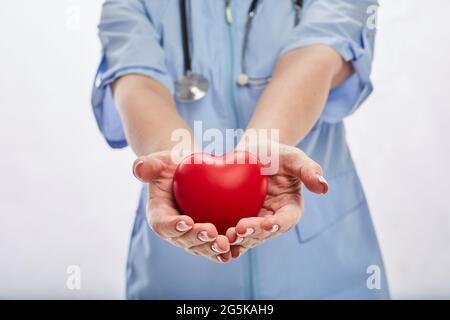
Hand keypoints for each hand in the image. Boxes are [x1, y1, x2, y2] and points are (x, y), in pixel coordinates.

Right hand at [132, 151, 231, 262]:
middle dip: (197, 239)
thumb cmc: (171, 165)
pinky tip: (237, 247)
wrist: (188, 171)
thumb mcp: (158, 161)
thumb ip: (148, 165)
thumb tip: (139, 169)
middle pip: (184, 241)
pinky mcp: (209, 236)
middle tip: (211, 232)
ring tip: (226, 244)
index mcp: (159, 216)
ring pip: (202, 248)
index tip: (186, 221)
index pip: (162, 225)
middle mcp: (175, 231)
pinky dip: (227, 248)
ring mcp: (192, 236)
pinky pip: (216, 245)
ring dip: (213, 248)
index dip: (173, 226)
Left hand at [225, 142, 327, 258]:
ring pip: (248, 237)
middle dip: (253, 233)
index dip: (277, 224)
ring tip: (227, 235)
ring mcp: (255, 222)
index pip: (286, 220)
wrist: (251, 153)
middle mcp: (273, 220)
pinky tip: (214, 237)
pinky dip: (225, 239)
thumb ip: (308, 169)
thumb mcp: (292, 157)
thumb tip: (324, 187)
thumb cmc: (275, 154)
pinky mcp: (237, 221)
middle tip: (239, 229)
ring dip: (238, 240)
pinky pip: (233, 234)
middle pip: (264, 233)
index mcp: (290, 209)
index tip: (266, 223)